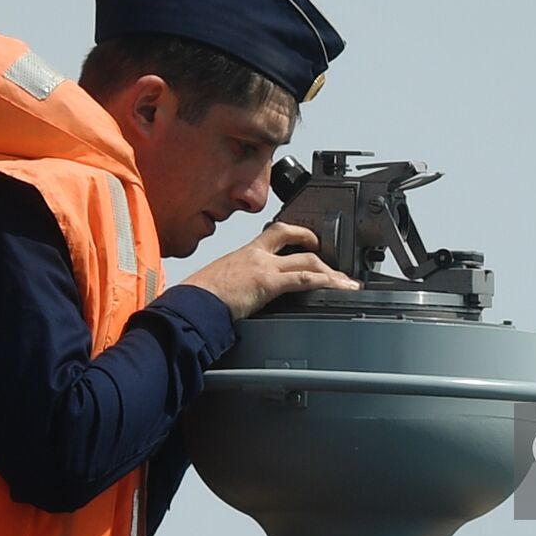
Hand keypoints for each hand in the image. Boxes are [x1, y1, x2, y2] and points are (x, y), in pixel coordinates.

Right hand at [180, 221, 360, 321]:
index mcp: (246, 252)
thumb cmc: (199, 296)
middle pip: (297, 242)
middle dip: (320, 252)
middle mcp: (258, 255)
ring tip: (345, 283)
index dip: (299, 232)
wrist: (190, 303)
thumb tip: (243, 294)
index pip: (276, 231)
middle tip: (336, 266)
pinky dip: (323, 282)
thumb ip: (238, 281)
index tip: (311, 240)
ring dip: (330, 273)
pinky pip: (303, 279)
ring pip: (307, 261)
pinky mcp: (267, 283)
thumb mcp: (221, 280)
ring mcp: (264, 267)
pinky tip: (335, 288)